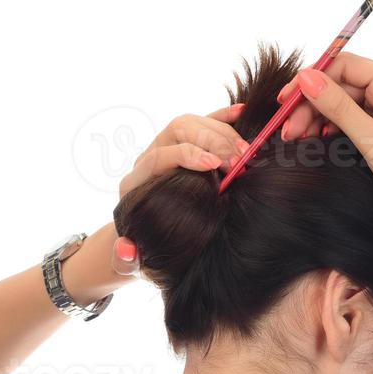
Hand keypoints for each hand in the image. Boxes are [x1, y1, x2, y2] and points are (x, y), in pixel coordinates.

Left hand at [109, 104, 252, 275]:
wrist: (141, 236)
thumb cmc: (140, 249)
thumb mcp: (130, 261)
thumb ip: (126, 259)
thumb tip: (127, 249)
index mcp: (136, 183)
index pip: (159, 155)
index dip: (187, 155)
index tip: (215, 165)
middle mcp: (149, 159)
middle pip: (177, 129)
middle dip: (211, 140)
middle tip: (240, 159)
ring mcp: (166, 148)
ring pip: (192, 122)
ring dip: (221, 132)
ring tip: (246, 152)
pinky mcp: (185, 146)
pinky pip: (203, 123)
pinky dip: (222, 118)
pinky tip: (241, 113)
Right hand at [276, 52, 372, 229]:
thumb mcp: (371, 140)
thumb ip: (337, 107)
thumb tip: (306, 78)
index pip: (341, 66)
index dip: (309, 82)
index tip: (284, 103)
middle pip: (342, 85)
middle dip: (312, 106)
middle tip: (287, 133)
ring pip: (348, 102)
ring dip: (322, 118)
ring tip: (300, 140)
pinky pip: (359, 117)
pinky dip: (339, 128)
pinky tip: (323, 141)